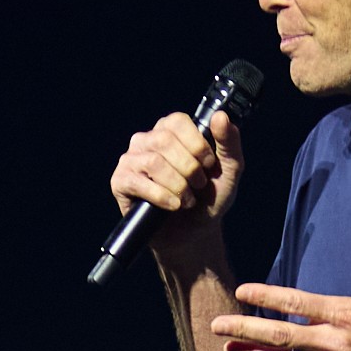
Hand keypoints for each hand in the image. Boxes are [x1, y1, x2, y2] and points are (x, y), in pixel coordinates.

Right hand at [108, 107, 247, 252]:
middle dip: (189, 168)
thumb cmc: (208, 197)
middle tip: (198, 185)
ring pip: (154, 162)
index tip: (208, 164)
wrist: (193, 233)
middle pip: (165, 141)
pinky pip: (138, 182)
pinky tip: (173, 206)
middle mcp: (147, 140)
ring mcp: (131, 160)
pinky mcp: (120, 181)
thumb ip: (229, 142)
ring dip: (178, 185)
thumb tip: (221, 116)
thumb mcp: (229, 170)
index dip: (196, 144)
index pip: (177, 121)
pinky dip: (162, 197)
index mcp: (170, 130)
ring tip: (187, 199)